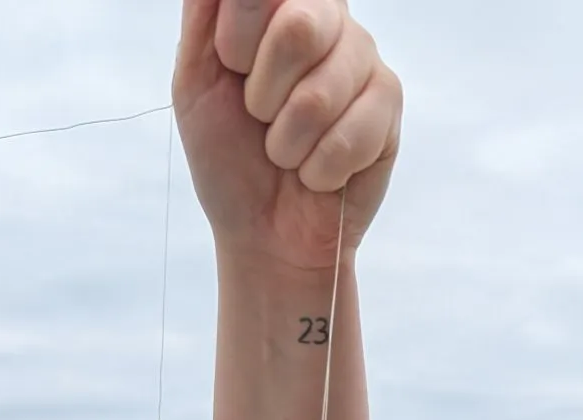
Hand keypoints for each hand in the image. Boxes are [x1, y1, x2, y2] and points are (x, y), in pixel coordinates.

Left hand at [173, 0, 401, 272]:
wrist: (264, 233)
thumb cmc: (229, 157)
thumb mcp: (195, 83)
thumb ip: (206, 15)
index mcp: (278, 5)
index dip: (237, 41)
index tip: (232, 70)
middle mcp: (327, 20)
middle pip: (301, 26)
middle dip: (263, 95)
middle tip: (260, 117)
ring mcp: (363, 59)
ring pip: (321, 94)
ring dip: (287, 144)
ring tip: (287, 153)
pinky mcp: (388, 103)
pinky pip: (349, 135)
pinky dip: (317, 170)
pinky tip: (317, 172)